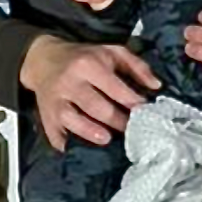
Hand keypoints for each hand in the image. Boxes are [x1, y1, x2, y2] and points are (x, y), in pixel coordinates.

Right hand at [20, 34, 160, 151]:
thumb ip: (137, 66)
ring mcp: (55, 101)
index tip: (145, 111)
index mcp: (89, 65)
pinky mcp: (45, 116)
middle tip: (132, 129)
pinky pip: (54, 133)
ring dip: (90, 132)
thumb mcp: (112, 52)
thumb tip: (156, 86)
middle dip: (116, 120)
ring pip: (71, 119)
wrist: (44, 60)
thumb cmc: (85, 57)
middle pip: (94, 106)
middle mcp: (70, 82)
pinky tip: (79, 149)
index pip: (114, 88)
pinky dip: (66, 143)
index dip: (132, 102)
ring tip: (107, 138)